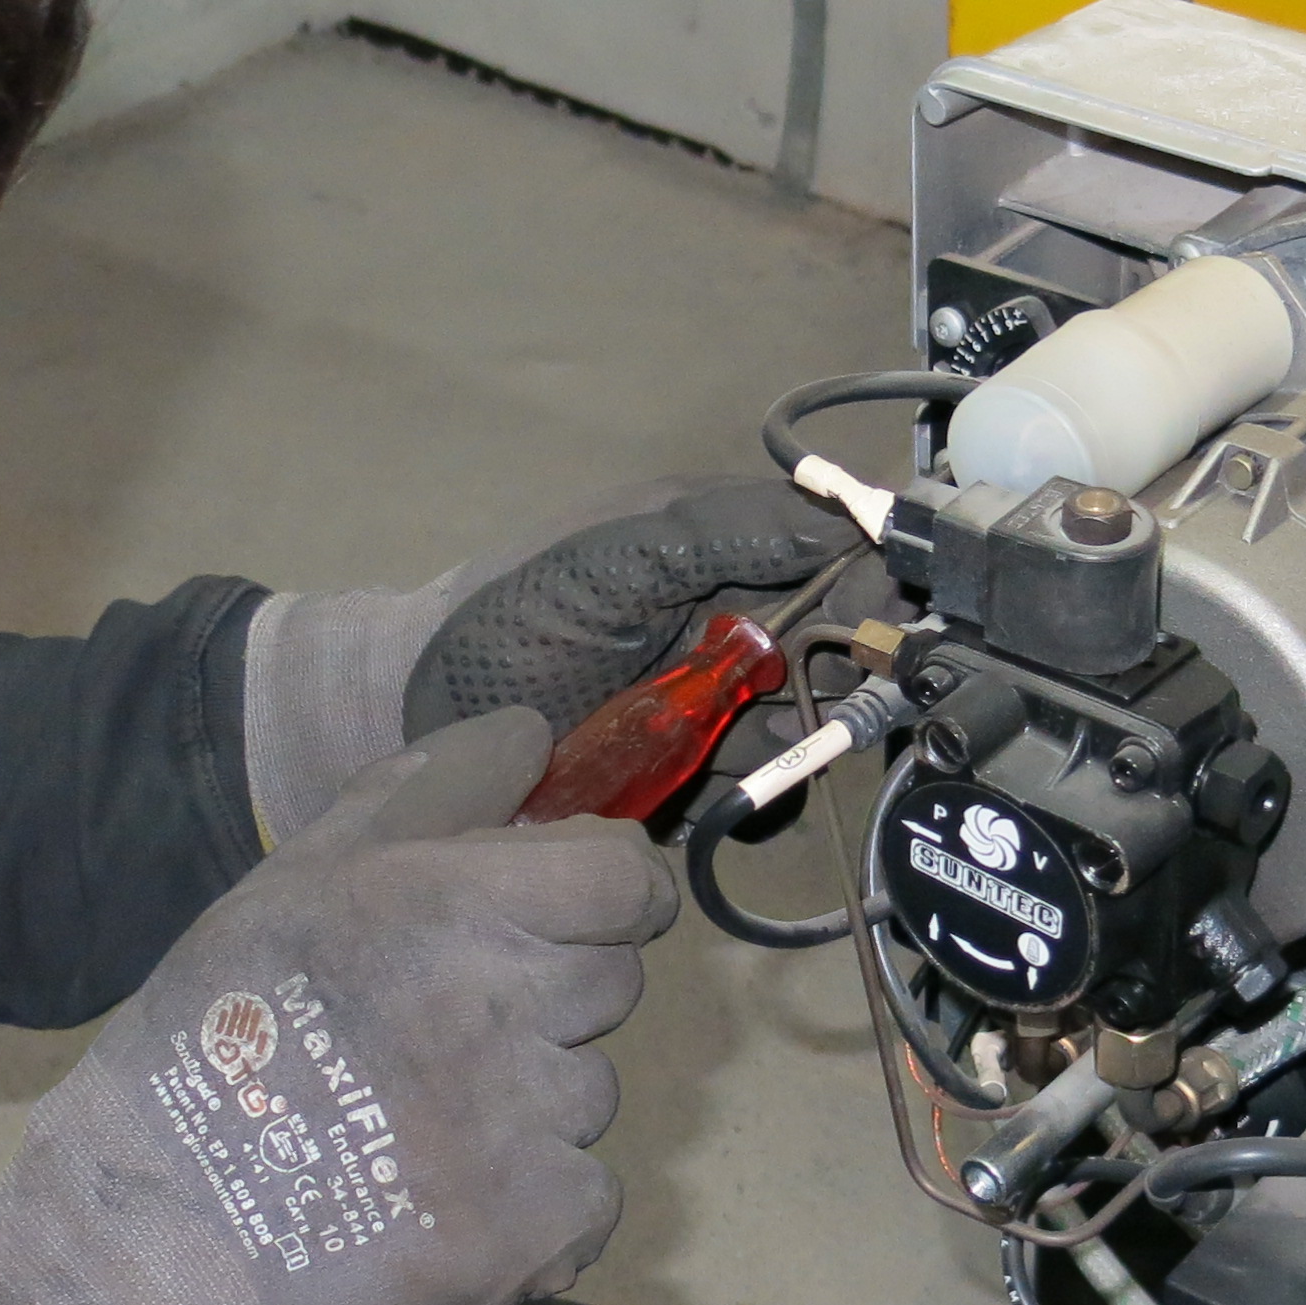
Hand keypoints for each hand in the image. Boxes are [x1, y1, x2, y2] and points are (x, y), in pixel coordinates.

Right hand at [0, 710, 675, 1304]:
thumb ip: (429, 792)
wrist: (150, 1245)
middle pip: (611, 984)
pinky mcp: (532, 1231)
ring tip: (415, 1131)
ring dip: (532, 1107)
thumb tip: (534, 734)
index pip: (623, 879)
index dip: (609, 895)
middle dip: (548, 999)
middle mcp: (503, 1004)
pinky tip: (441, 1204)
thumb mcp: (296, 879)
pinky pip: (588, 1199)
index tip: (568, 918)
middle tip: (441, 1038)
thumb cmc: (213, 1040)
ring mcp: (525, 1125)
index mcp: (449, 904)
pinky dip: (534, 1208)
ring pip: (590, 1095)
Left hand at [237, 475, 852, 840]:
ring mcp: (711, 694)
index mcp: (718, 543)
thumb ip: (731, 530)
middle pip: (838, 638)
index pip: (838, 550)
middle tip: (812, 690)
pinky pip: (758, 776)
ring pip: (806, 714)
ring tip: (748, 741)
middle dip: (842, 669)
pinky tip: (729, 784)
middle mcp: (728, 614)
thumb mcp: (622, 556)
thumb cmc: (512, 615)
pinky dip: (761, 784)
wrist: (412, 710)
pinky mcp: (689, 766)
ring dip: (799, 732)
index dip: (878, 582)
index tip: (894, 622)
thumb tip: (851, 520)